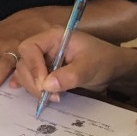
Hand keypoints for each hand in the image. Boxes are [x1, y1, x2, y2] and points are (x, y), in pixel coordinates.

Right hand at [10, 28, 136, 101]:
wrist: (112, 69)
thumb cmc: (103, 61)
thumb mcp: (90, 67)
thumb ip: (70, 75)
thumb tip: (47, 85)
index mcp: (54, 36)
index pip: (30, 47)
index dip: (32, 66)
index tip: (44, 84)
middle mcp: (45, 46)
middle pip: (24, 62)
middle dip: (33, 81)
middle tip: (49, 97)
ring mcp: (44, 59)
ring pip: (24, 72)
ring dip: (33, 88)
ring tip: (53, 98)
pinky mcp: (45, 71)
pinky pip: (30, 78)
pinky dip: (29, 87)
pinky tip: (29, 93)